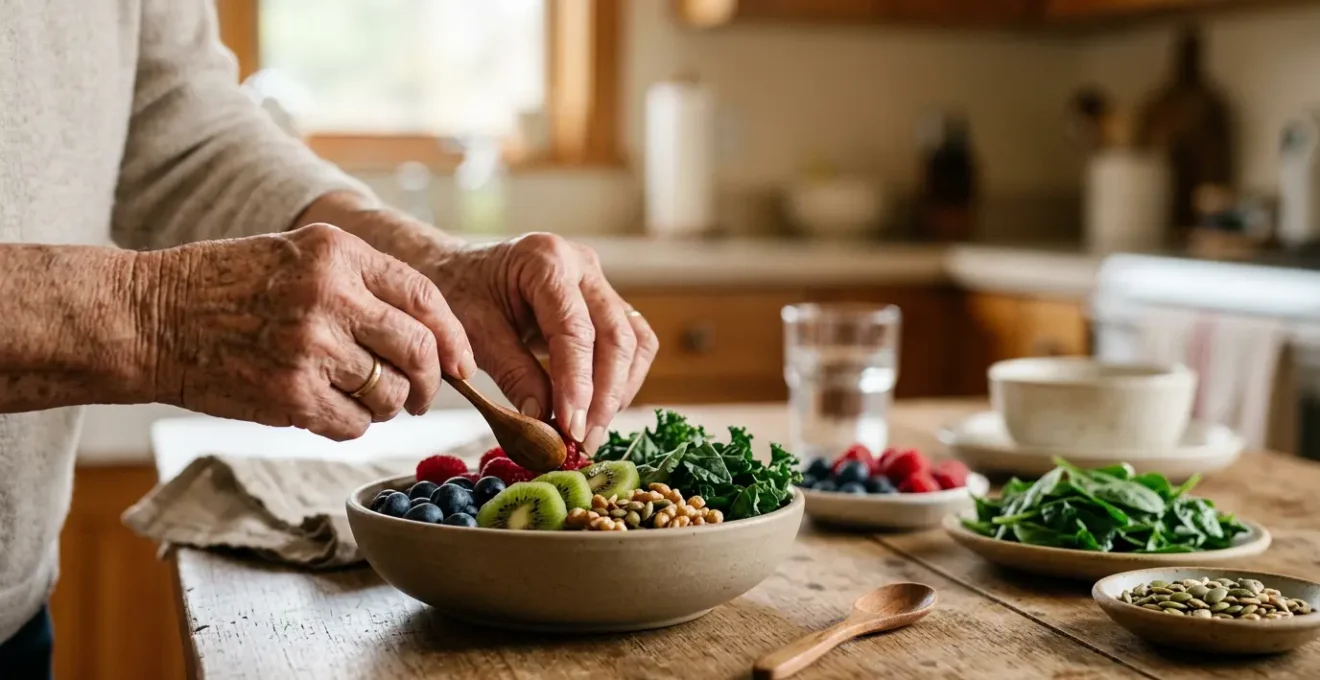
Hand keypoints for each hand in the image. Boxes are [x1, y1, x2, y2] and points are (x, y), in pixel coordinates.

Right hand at [151, 224, 474, 440]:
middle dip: (431, 381)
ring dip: (387, 406)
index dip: (453, 338)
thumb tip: (432, 332)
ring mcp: (311, 348)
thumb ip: (363, 282)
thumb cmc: (228, 287)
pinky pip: (354, 424)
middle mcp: (331, 296)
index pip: (425, 298)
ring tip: (359, 396)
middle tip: (421, 395)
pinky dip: (352, 424)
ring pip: (390, 394)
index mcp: (338, 254)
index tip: (460, 364)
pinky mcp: (290, 395)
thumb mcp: (299, 255)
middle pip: (418, 350)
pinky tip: (327, 409)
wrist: (151, 318)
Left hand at [428, 233, 658, 452]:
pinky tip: (598, 410)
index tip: (571, 427)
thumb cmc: (459, 291)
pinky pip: (632, 345)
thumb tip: (542, 418)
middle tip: (583, 441)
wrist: (457, 269)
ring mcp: (599, 284)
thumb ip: (510, 370)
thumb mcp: (472, 330)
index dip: (577, 383)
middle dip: (604, 396)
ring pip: (634, 342)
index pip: (575, 330)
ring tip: (590, 432)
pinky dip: (621, 381)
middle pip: (616, 336)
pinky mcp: (605, 305)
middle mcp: (582, 265)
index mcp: (546, 259)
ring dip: (619, 392)